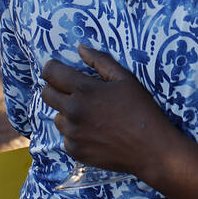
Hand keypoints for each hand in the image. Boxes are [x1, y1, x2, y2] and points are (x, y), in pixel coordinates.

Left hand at [40, 44, 179, 177]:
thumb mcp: (125, 79)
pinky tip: (95, 133)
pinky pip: (66, 137)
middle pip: (47, 94)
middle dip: (56, 88)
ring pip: (57, 116)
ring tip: (91, 115)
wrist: (151, 149)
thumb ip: (100, 61)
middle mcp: (73, 111)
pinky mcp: (75, 150)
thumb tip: (80, 48)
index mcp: (84, 90)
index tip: (58, 70)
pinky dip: (76, 133)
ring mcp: (72, 133)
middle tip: (75, 92)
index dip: (52, 68)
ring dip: (67, 113)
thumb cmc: (141, 110)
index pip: (51, 73)